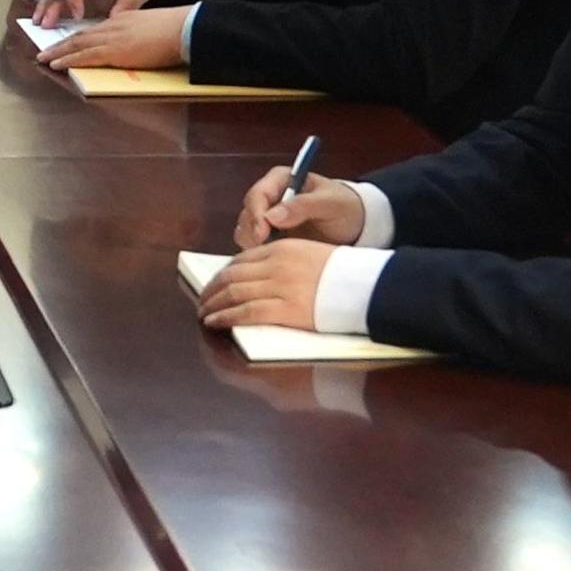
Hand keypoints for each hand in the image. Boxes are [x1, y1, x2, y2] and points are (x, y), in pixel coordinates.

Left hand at [40, 6, 182, 70]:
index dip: (78, 37)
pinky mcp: (114, 51)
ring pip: (78, 44)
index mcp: (122, 20)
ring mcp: (112, 38)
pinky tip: (56, 64)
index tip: (67, 42)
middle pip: (81, 35)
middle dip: (61, 44)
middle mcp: (113, 26)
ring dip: (58, 52)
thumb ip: (136, 34)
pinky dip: (68, 60)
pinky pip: (85, 56)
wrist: (182, 29)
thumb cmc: (174, 30)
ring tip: (44, 58)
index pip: (94, 29)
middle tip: (45, 51)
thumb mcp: (149, 27)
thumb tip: (130, 45)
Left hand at [196, 241, 335, 334]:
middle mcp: (276, 265)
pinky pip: (246, 313)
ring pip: (234, 294)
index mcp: (282, 248)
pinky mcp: (286, 310)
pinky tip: (215, 322)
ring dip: (213, 305)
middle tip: (203, 300)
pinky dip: (225, 317)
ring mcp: (280, 287)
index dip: (222, 274)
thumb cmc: (343, 275)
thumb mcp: (309, 255)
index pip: (241, 260)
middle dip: (212, 290)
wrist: (366, 287)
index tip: (215, 284)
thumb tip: (258, 276)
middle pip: (232, 276)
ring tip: (205, 313)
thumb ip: (283, 262)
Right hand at [232, 169, 366, 249]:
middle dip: (251, 231)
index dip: (256, 214)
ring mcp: (268, 216)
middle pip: (247, 213)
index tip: (262, 232)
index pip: (258, 194)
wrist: (356, 224)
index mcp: (281, 179)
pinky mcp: (270, 235)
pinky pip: (254, 244)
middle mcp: (270, 196)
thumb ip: (304, 206)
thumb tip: (273, 216)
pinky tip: (270, 261)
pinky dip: (257, 253)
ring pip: (246, 229)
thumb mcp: (330, 203)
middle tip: (262, 249)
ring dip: (252, 243)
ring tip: (267, 256)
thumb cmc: (345, 207)